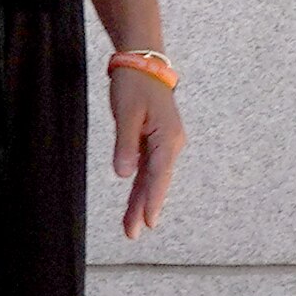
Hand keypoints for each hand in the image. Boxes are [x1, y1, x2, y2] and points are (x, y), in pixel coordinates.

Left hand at [108, 68, 184, 239]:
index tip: (147, 222)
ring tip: (131, 226)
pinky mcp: (156, 140)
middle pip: (156, 181)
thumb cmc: (134, 85)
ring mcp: (164, 143)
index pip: (159, 175)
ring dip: (141, 200)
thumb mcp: (126, 114)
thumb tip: (124, 175)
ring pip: (152, 178)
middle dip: (144, 207)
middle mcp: (171, 143)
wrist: (143, 62)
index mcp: (167, 137)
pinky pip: (149, 168)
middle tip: (132, 233)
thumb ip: (126, 145)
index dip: (152, 201)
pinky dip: (141, 185)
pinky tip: (134, 203)